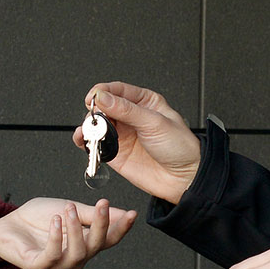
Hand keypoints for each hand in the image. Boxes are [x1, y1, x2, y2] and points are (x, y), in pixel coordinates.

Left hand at [0, 196, 136, 268]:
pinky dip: (56, 238)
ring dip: (77, 230)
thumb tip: (122, 212)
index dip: (121, 228)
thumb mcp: (69, 210)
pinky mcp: (38, 267)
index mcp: (84, 244)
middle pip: (96, 247)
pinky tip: (56, 221)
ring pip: (77, 254)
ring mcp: (57, 266)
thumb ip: (92, 214)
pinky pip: (52, 257)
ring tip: (69, 209)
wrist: (7, 223)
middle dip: (102, 226)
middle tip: (102, 205)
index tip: (131, 214)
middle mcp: (74, 259)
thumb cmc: (38, 219)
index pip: (109, 240)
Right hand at [74, 83, 200, 204]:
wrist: (184, 178)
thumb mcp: (154, 122)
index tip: (93, 97)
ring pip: (96, 125)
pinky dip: (86, 141)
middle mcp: (131, 116)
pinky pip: (95, 144)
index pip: (117, 90)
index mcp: (144, 102)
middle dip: (95, 111)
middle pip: (103, 106)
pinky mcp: (115, 153)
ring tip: (90, 131)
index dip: (103, 91)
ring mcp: (122, 134)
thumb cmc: (180, 147)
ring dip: (88, 126)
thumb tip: (103, 98)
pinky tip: (85, 140)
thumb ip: (127, 110)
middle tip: (94, 118)